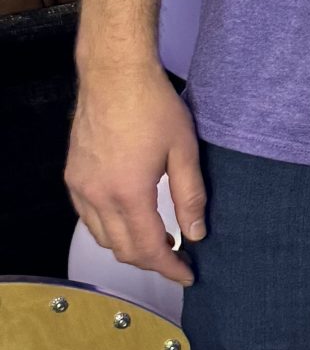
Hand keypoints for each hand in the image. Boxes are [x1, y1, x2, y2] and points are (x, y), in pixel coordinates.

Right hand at [66, 53, 204, 285]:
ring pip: (102, 237)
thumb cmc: (152, 105)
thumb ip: (190, 196)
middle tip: (177, 259)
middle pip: (122, 250)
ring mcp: (81, 187)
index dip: (170, 267)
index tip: (187, 275)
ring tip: (158, 242)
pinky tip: (129, 220)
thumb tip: (196, 233)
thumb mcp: (184, 150)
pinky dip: (109, 229)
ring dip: (129, 247)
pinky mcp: (73, 176)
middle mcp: (98, 196)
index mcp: (128, 193)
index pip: (149, 248)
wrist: (114, 74)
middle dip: (151, 262)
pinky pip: (88, 218)